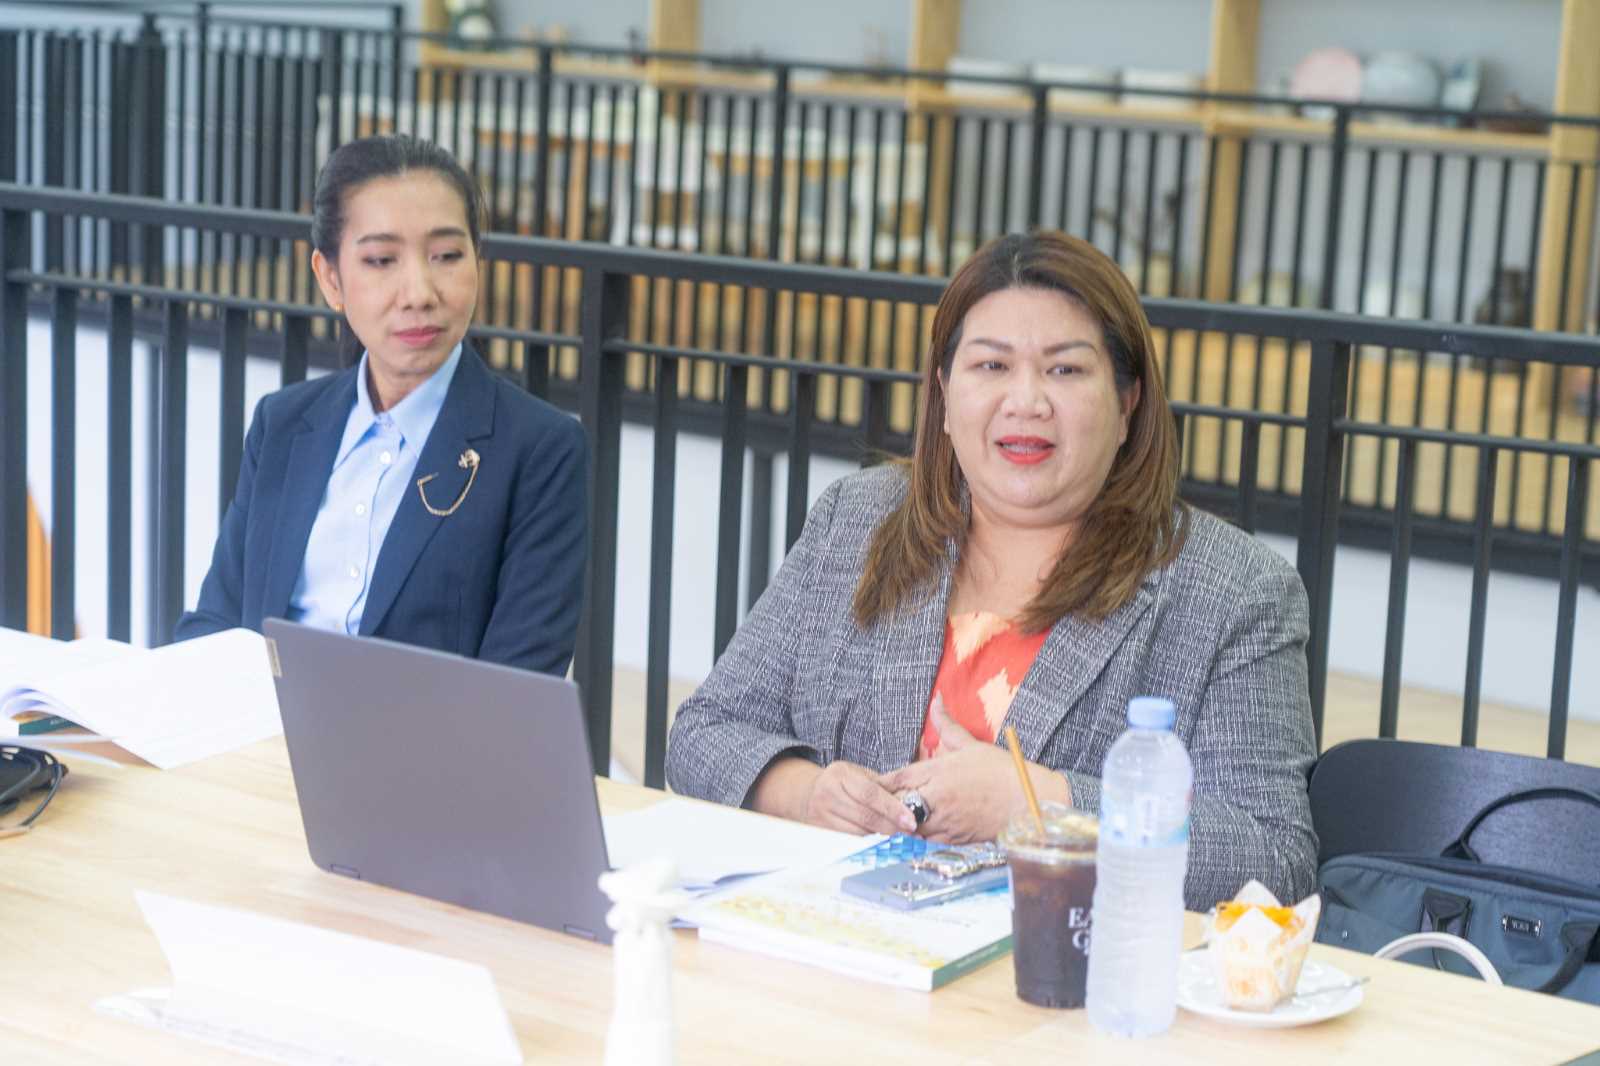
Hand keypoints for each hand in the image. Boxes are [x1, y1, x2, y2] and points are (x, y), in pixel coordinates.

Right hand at [804, 760, 918, 835]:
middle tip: (913, 835)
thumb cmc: (842, 783)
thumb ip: (883, 785)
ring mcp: (821, 815)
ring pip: (858, 833)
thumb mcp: (860, 774)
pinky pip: (849, 842)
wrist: (809, 793)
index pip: (870, 794)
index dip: (892, 808)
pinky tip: (883, 845)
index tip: (911, 820)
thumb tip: (913, 799)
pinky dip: (868, 845)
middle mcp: (828, 794)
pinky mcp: (820, 832)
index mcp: (840, 775)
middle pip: (865, 816)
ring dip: (883, 840)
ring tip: (903, 841)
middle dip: (892, 827)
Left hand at [881, 701, 1067, 843]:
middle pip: (898, 803)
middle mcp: (938, 796)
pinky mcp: (954, 839)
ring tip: (896, 818)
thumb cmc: (1003, 772)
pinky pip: (926, 841)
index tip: (874, 784)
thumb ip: (946, 725)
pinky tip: (918, 830)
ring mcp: (945, 820)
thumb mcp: (972, 745)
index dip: (884, 782)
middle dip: (889, 803)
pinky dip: (919, 836)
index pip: (900, 777)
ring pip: (909, 826)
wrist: (1029, 802)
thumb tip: (936, 701)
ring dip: (901, 822)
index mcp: (940, 771)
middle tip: (881, 802)